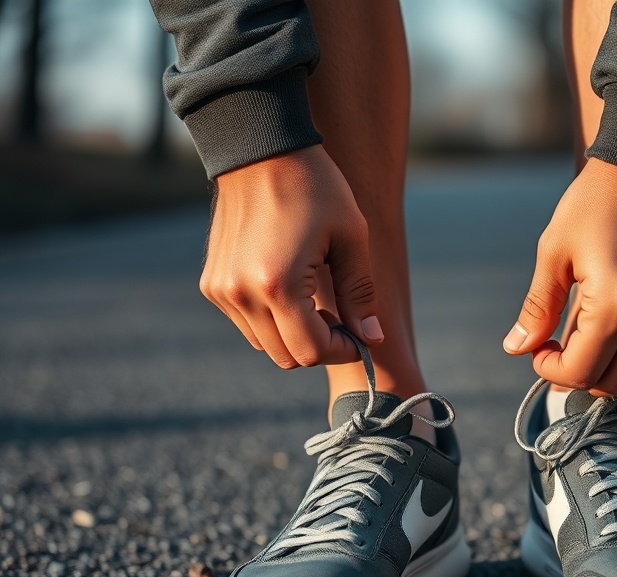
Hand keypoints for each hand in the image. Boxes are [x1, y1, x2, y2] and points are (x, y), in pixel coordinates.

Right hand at [201, 145, 381, 368]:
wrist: (260, 149)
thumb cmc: (314, 187)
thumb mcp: (351, 237)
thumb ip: (360, 293)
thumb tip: (373, 338)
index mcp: (278, 285)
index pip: (310, 351)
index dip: (341, 349)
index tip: (358, 335)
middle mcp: (242, 293)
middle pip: (286, 355)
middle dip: (318, 346)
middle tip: (338, 319)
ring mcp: (222, 290)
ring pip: (264, 344)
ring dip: (293, 334)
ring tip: (314, 301)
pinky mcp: (212, 283)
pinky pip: (246, 323)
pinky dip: (270, 320)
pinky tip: (289, 288)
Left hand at [503, 158, 616, 395]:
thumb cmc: (596, 203)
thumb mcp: (555, 251)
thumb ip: (538, 307)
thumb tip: (516, 349)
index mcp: (616, 305)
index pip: (581, 372)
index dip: (552, 371)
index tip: (542, 352)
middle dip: (584, 374)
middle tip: (567, 350)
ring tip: (599, 337)